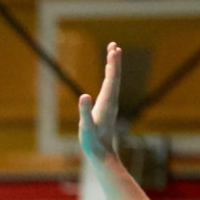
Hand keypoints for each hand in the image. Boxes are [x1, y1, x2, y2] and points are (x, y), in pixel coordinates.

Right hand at [78, 42, 121, 160]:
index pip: (111, 80)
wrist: (102, 155)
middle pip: (114, 77)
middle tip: (114, 45)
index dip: (112, 65)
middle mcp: (111, 101)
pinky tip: (109, 74)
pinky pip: (110, 87)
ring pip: (114, 81)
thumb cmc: (93, 142)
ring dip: (113, 66)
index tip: (113, 50)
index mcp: (107, 103)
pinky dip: (110, 76)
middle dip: (114, 61)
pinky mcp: (107, 108)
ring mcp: (110, 104)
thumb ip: (85, 112)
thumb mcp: (86, 128)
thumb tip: (84, 96)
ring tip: (113, 52)